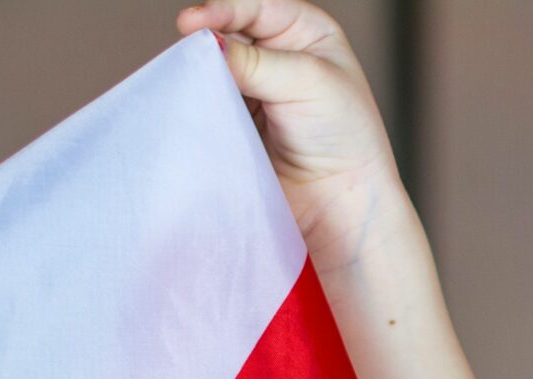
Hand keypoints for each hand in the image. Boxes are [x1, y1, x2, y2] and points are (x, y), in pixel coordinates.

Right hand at [177, 0, 407, 267]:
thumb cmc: (343, 138)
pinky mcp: (237, 120)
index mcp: (306, 31)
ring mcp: (256, 88)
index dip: (222, 9)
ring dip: (202, 73)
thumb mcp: (306, 82)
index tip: (193, 23)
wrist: (340, 205)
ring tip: (193, 82)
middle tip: (189, 54)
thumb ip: (254, 60)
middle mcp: (279, 54)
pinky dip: (200, 100)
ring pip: (214, 67)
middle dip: (208, 41)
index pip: (254, 4)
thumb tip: (207, 44)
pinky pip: (209, 100)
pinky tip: (195, 104)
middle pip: (228, 32)